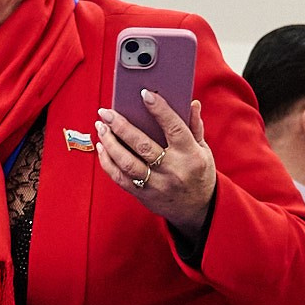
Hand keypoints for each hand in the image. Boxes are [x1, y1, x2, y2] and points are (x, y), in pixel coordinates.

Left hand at [96, 91, 216, 237]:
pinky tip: (102, 147)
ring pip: (127, 162)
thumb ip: (195, 127)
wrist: (197, 210)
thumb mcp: (204, 151)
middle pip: (142, 145)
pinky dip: (107, 162)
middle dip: (121, 126)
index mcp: (190, 154)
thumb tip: (192, 103)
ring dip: (110, 143)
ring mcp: (156, 184)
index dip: (159, 110)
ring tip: (101, 127)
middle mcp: (172, 170)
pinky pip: (120, 178)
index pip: (174, 128)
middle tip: (106, 112)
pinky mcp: (143, 194)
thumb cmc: (199, 174)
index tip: (144, 94)